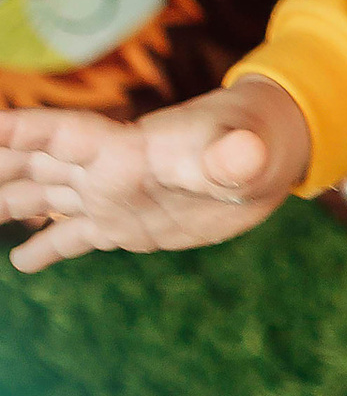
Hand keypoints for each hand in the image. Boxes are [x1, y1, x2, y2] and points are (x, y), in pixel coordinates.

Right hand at [0, 76, 310, 273]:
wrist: (271, 152)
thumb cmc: (260, 139)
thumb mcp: (249, 152)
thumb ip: (236, 156)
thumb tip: (242, 154)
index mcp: (124, 149)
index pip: (57, 137)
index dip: (17, 132)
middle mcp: (107, 171)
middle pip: (33, 166)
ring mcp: (113, 197)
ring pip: (43, 197)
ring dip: (6, 202)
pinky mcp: (128, 224)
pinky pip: (74, 236)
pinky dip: (46, 246)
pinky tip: (22, 262)